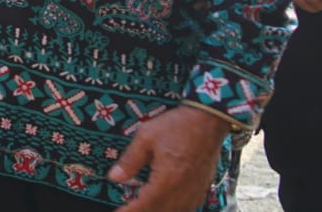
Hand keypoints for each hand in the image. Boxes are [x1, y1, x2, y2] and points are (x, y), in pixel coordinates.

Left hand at [111, 104, 230, 210]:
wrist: (208, 120)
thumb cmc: (176, 126)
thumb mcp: (146, 137)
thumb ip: (130, 160)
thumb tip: (113, 178)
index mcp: (168, 179)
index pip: (145, 204)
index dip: (130, 211)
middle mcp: (184, 190)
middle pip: (161, 211)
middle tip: (126, 211)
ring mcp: (196, 190)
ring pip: (176, 211)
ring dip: (158, 211)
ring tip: (142, 208)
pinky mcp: (203, 186)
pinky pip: (189, 206)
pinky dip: (175, 209)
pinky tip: (165, 206)